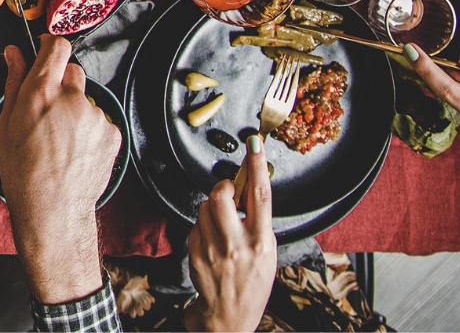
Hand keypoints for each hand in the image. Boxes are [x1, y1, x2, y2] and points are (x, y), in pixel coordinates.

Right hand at [0, 35, 117, 305]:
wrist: (52, 209)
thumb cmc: (23, 170)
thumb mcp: (7, 123)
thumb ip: (14, 82)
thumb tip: (14, 53)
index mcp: (42, 92)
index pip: (57, 47)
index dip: (50, 47)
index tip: (46, 52)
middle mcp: (72, 99)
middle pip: (73, 71)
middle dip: (61, 83)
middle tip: (47, 109)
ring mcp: (95, 116)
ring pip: (86, 98)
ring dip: (75, 109)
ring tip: (60, 139)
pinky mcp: (112, 133)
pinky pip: (99, 120)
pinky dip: (88, 129)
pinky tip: (75, 150)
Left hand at [185, 136, 274, 331]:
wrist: (230, 316)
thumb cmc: (251, 281)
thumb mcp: (265, 253)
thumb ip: (256, 222)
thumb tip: (244, 189)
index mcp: (262, 241)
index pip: (261, 196)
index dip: (258, 166)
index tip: (256, 144)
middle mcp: (239, 245)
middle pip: (221, 196)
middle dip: (220, 189)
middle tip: (225, 194)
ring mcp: (215, 251)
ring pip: (203, 208)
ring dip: (209, 210)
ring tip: (219, 229)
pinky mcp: (195, 255)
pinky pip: (194, 226)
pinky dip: (200, 229)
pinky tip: (209, 246)